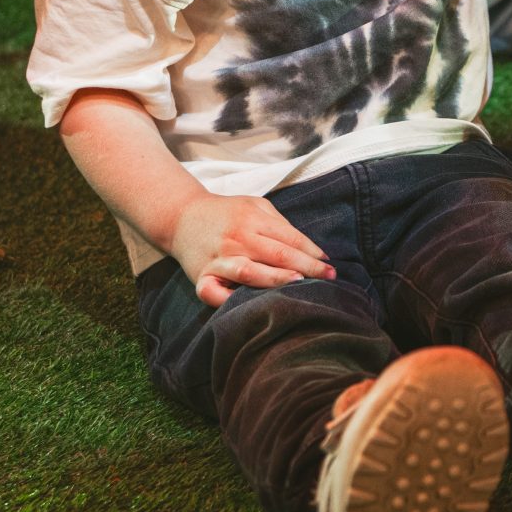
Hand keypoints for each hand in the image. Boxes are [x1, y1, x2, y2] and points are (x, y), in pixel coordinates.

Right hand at [167, 192, 336, 307]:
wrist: (182, 217)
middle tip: (329, 277)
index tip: (329, 264)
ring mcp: (219, 259)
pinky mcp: (202, 277)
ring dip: (275, 279)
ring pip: (249, 271)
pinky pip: (214, 293)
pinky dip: (228, 300)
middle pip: (277, 254)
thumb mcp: (254, 206)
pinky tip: (248, 305)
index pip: (289, 237)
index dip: (312, 251)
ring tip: (298, 284)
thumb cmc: (227, 214)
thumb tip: (309, 249)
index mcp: (251, 219)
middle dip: (307, 267)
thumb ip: (280, 223)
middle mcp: (236, 238)